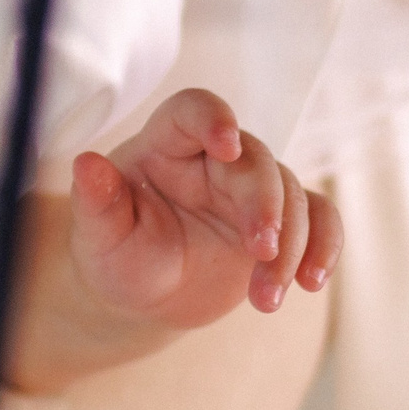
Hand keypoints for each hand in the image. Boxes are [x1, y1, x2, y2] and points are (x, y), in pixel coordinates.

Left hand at [70, 88, 340, 326]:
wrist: (143, 298)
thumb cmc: (115, 256)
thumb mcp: (98, 236)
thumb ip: (96, 201)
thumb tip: (84, 164)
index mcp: (162, 146)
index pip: (191, 111)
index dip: (212, 118)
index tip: (225, 145)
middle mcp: (210, 160)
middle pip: (254, 160)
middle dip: (265, 204)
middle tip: (262, 249)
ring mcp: (249, 189)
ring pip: (291, 195)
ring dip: (292, 245)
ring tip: (267, 298)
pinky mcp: (281, 221)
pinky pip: (319, 219)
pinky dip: (324, 247)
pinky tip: (311, 282)